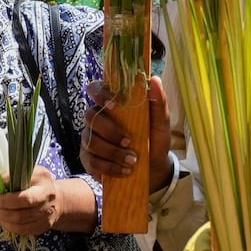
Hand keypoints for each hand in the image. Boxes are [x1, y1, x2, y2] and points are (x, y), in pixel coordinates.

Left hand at [0, 167, 65, 236]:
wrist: (57, 200)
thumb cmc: (38, 183)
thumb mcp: (27, 171)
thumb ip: (7, 173)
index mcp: (43, 183)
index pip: (21, 190)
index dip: (1, 192)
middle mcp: (46, 201)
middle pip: (20, 210)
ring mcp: (45, 216)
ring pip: (18, 221)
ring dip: (0, 216)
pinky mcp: (42, 226)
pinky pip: (21, 229)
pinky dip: (6, 224)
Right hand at [82, 74, 172, 188]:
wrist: (153, 168)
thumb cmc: (154, 140)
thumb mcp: (161, 123)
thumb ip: (158, 102)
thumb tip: (154, 79)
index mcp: (111, 104)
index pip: (95, 89)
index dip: (100, 94)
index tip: (114, 104)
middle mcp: (96, 119)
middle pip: (90, 116)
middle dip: (110, 130)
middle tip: (129, 141)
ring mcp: (90, 139)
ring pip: (91, 142)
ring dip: (113, 152)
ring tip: (132, 161)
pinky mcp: (89, 159)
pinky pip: (92, 162)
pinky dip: (110, 168)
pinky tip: (125, 171)